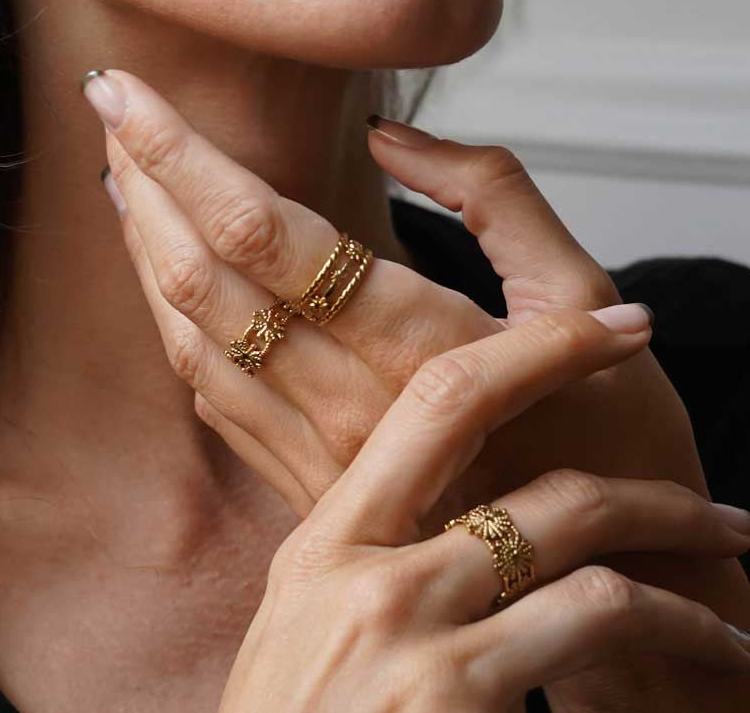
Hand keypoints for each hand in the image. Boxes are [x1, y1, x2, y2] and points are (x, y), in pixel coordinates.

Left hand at [83, 67, 749, 706]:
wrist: (604, 582)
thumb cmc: (609, 433)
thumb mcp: (583, 296)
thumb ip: (496, 198)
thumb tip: (391, 137)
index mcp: (418, 345)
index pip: (263, 233)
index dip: (182, 155)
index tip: (128, 91)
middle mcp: (349, 403)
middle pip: (204, 278)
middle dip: (144, 182)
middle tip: (110, 106)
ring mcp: (316, 453)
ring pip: (190, 337)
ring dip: (143, 247)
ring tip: (122, 172)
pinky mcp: (305, 481)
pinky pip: (209, 393)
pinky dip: (170, 318)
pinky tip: (160, 269)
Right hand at [228, 277, 749, 709]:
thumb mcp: (293, 633)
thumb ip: (353, 559)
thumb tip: (423, 497)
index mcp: (321, 548)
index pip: (434, 407)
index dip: (533, 351)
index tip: (607, 324)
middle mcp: (369, 582)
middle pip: (541, 485)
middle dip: (654, 483)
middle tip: (717, 499)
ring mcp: (419, 647)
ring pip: (588, 553)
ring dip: (687, 560)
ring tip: (735, 574)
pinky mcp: (466, 704)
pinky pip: (601, 628)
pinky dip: (679, 630)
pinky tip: (712, 644)